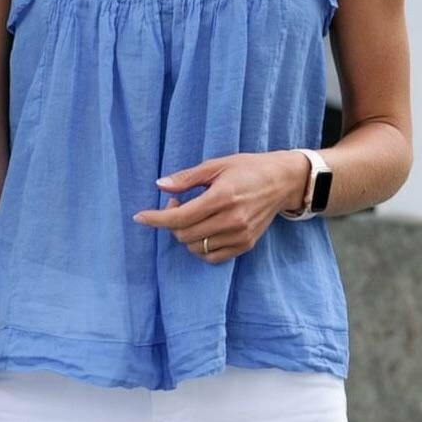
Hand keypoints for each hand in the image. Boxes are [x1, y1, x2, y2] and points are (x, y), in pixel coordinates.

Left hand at [131, 150, 308, 263]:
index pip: (180, 218)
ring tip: (193, 215)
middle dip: (171, 222)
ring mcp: (240, 236)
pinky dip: (200, 247)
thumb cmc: (248, 168)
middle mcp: (231, 221)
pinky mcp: (246, 245)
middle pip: (184, 234)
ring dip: (185, 234)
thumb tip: (159, 186)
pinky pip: (212, 257)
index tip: (139, 217)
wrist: (282, 181)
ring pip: (196, 247)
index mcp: (222, 197)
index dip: (155, 219)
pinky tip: (203, 229)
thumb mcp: (217, 165)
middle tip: (177, 203)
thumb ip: (187, 178)